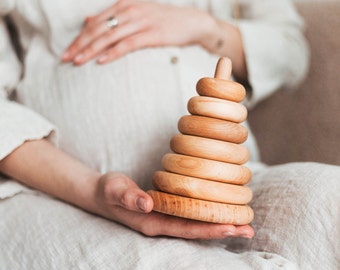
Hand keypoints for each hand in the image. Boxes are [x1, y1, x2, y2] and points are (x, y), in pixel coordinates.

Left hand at [62, 0, 217, 64]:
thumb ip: (114, 18)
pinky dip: (113, 52)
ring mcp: (141, 22)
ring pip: (109, 37)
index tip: (68, 50)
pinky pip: (127, 44)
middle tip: (66, 57)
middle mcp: (129, 11)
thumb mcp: (136, 15)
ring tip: (77, 61)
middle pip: (98, 29)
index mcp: (124, 5)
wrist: (191, 22)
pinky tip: (101, 61)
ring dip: (91, 50)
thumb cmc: (163, 21)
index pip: (95, 22)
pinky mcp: (151, 34)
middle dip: (80, 44)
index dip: (79, 37)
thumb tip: (90, 21)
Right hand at [92, 172, 253, 239]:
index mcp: (151, 222)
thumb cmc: (108, 190)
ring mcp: (165, 219)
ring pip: (196, 225)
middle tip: (248, 229)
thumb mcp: (114, 189)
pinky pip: (190, 216)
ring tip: (244, 223)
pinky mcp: (167, 211)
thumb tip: (147, 203)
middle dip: (221, 230)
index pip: (185, 229)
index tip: (231, 227)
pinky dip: (207, 215)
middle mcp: (161, 224)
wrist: (102, 193)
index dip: (208, 229)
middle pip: (196, 231)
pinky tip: (221, 210)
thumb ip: (129, 196)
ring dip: (219, 223)